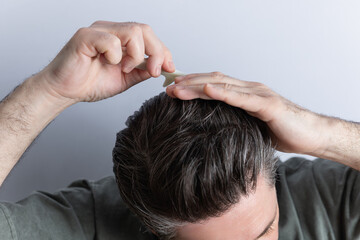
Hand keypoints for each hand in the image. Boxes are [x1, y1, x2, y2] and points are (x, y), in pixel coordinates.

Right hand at [39, 21, 174, 102]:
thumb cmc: (89, 83)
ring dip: (136, 54)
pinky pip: (111, 41)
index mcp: (120, 38)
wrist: (64, 91)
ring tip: (126, 68)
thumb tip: (161, 67)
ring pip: (132, 31)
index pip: (148, 35)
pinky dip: (116, 56)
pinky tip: (109, 64)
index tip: (169, 67)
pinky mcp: (85, 37)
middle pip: (144, 29)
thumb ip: (141, 71)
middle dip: (156, 52)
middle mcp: (110, 30)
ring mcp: (98, 31)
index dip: (162, 50)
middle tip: (154, 71)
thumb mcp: (125, 79)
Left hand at [166, 72, 327, 155]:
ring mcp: (258, 94)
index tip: (172, 90)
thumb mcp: (250, 126)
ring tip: (178, 88)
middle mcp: (249, 89)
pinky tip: (208, 90)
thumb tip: (212, 131)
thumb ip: (234, 123)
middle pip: (213, 81)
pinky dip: (224, 93)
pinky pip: (242, 97)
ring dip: (198, 86)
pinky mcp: (268, 104)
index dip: (192, 86)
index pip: (213, 85)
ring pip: (223, 85)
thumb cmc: (281, 131)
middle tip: (167, 88)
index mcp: (244, 94)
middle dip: (188, 84)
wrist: (311, 135)